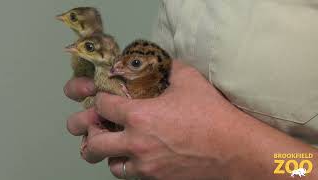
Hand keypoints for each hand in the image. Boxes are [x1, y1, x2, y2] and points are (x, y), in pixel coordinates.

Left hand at [66, 60, 233, 178]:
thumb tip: (165, 63)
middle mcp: (136, 143)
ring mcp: (145, 165)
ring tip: (117, 145)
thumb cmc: (212, 114)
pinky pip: (132, 175)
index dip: (100, 100)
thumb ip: (171, 68)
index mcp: (139, 116)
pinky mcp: (157, 179)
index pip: (102, 106)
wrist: (233, 149)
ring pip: (110, 165)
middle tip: (97, 128)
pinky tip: (139, 157)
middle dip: (90, 134)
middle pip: (94, 144)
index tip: (105, 99)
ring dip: (110, 154)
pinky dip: (130, 166)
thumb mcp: (190, 80)